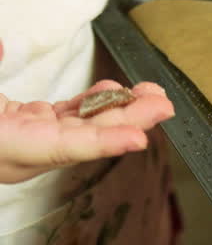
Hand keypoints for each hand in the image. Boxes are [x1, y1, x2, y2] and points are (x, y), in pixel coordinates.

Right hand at [0, 80, 174, 183]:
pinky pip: (69, 117)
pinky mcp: (25, 126)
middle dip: (128, 120)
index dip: (102, 143)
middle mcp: (22, 153)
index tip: (137, 138)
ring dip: (118, 109)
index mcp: (5, 150)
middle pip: (85, 137)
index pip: (60, 148)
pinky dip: (93, 103)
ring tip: (151, 95)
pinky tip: (114, 92)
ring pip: (82, 125)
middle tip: (163, 106)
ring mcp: (26, 139)